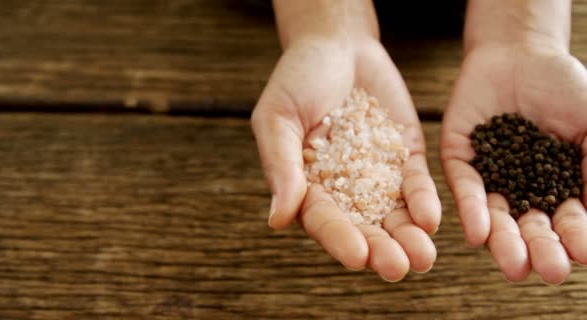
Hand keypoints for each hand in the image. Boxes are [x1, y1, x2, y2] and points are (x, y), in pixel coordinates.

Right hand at [251, 37, 440, 280]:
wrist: (337, 44)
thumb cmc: (297, 78)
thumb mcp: (278, 118)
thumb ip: (280, 166)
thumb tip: (277, 219)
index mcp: (307, 186)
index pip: (323, 219)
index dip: (339, 238)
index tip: (357, 255)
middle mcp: (343, 189)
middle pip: (363, 226)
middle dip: (380, 249)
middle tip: (397, 268)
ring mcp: (376, 175)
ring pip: (393, 214)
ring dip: (408, 237)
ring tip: (424, 258)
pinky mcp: (403, 157)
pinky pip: (415, 184)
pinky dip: (423, 201)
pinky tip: (431, 219)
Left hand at [441, 44, 586, 283]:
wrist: (522, 54)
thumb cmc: (566, 89)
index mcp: (558, 189)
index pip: (568, 222)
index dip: (576, 237)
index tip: (583, 253)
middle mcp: (522, 191)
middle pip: (531, 228)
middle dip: (541, 250)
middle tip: (549, 271)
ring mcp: (490, 178)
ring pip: (496, 217)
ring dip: (505, 242)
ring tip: (514, 266)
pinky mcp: (460, 162)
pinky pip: (465, 190)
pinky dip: (473, 211)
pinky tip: (477, 233)